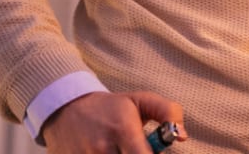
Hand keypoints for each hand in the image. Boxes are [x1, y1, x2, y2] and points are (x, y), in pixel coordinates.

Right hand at [42, 90, 184, 153]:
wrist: (66, 109)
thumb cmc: (111, 107)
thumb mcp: (141, 100)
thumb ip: (168, 112)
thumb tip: (182, 137)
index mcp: (122, 130)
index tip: (153, 153)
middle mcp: (102, 148)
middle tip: (137, 150)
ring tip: (122, 150)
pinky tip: (109, 153)